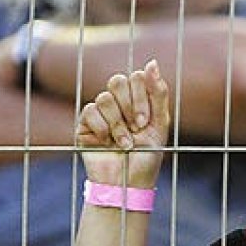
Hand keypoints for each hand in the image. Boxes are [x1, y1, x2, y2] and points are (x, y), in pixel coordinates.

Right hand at [76, 60, 169, 187]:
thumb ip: (158, 92)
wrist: (129, 182)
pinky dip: (102, 129)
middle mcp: (118, 102)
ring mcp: (100, 112)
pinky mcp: (84, 124)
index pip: (136, 77)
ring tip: (124, 143)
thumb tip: (151, 63)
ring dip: (118, 124)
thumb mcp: (160, 123)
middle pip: (117, 80)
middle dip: (130, 106)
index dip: (141, 97)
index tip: (144, 121)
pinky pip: (90, 111)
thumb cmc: (147, 155)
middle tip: (137, 127)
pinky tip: (107, 143)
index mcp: (137, 98)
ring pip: (104, 98)